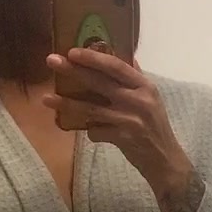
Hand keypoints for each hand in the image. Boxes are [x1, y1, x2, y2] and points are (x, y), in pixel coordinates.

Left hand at [43, 49, 190, 187]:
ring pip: (90, 108)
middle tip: (51, 61)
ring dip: (66, 104)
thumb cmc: (155, 127)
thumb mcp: (151, 99)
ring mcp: (129, 119)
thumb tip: (122, 55)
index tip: (72, 51)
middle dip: (73, 70)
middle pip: (99, 82)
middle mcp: (138, 100)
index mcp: (144, 86)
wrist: (165, 160)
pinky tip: (91, 132)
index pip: (116, 66)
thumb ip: (135, 79)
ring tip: (46, 98)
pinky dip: (90, 131)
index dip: (93, 57)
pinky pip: (95, 131)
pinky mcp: (122, 138)